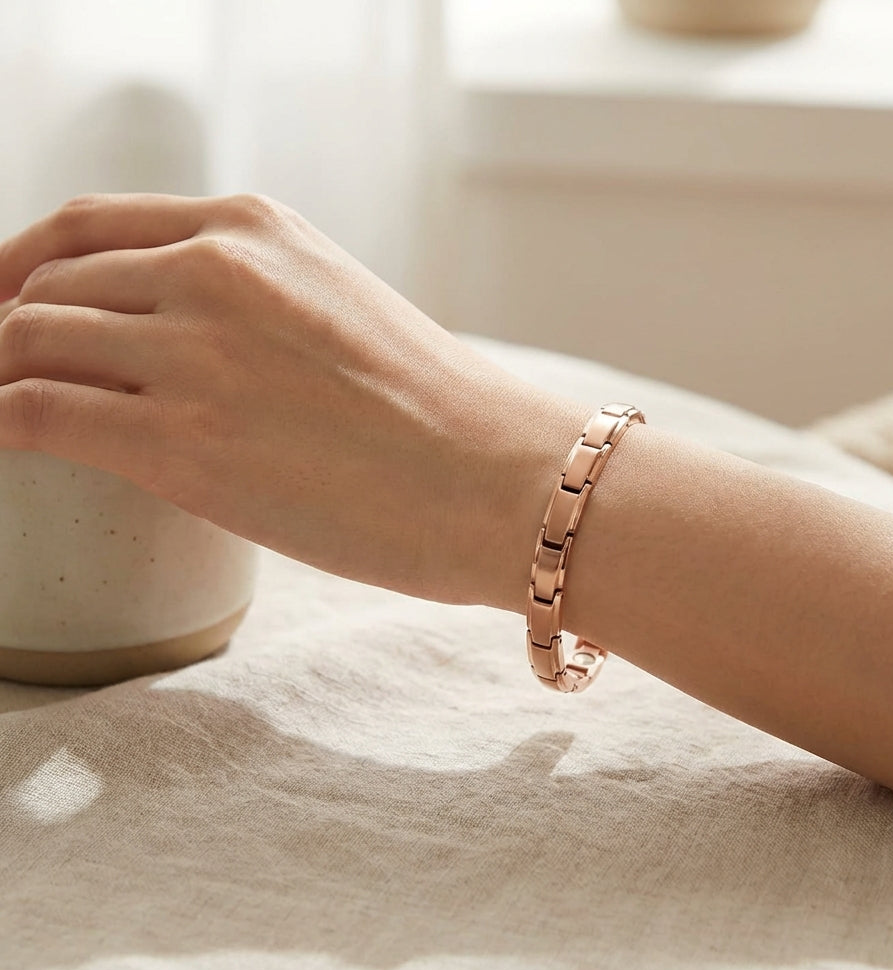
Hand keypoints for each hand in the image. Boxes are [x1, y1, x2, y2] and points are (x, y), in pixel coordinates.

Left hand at [0, 193, 585, 607]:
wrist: (501, 480)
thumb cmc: (443, 417)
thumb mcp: (341, 314)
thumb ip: (254, 310)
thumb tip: (179, 352)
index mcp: (255, 231)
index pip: (87, 225)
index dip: (23, 266)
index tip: (10, 311)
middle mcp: (212, 271)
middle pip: (46, 284)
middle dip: (3, 333)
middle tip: (5, 379)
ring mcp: (193, 353)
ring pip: (24, 343)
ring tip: (5, 417)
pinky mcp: (180, 444)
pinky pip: (32, 413)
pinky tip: (6, 449)